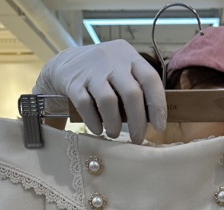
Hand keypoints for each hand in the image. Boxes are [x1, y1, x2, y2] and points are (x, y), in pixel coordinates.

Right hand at [33, 41, 167, 143]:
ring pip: (109, 102)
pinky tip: (97, 129)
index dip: (158, 105)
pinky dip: (94, 122)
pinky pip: (86, 106)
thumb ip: (136, 88)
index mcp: (129, 56)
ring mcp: (91, 70)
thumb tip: (154, 120)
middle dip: (138, 122)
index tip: (160, 126)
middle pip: (132, 93)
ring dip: (114, 124)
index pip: (150, 79)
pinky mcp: (73, 82)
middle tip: (138, 138)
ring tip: (114, 133)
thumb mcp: (121, 72)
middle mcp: (112, 59)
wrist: (63, 65)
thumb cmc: (101, 75)